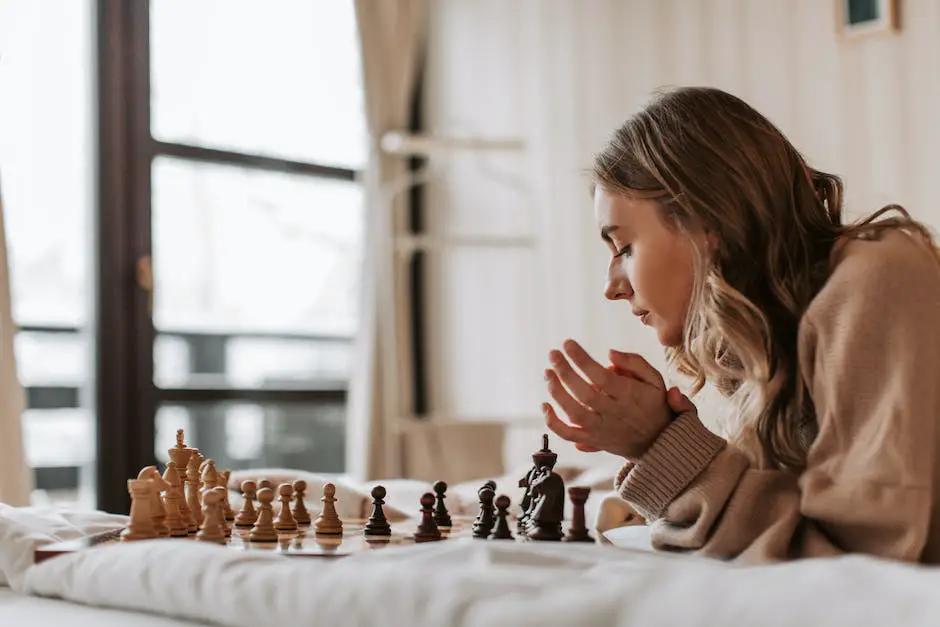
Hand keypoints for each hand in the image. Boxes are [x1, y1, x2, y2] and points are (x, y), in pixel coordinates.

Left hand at [542, 339, 674, 459]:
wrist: (657, 441)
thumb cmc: (653, 404)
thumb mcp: (655, 379)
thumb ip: (635, 362)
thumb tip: (610, 353)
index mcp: (629, 395)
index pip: (601, 376)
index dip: (581, 359)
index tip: (568, 344)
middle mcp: (614, 413)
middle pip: (584, 393)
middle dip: (565, 371)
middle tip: (553, 354)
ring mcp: (601, 429)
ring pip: (574, 413)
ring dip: (557, 392)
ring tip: (547, 373)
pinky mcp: (592, 440)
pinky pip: (569, 434)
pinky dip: (553, 423)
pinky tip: (545, 405)